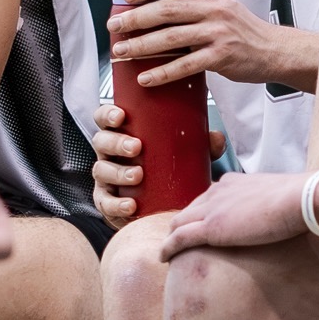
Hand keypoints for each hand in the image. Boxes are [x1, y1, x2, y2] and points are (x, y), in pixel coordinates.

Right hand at [91, 102, 225, 227]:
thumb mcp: (183, 153)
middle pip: (101, 141)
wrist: (160, 205)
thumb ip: (199, 144)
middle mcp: (109, 153)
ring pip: (101, 170)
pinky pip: (104, 202)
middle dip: (116, 142)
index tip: (122, 115)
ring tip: (138, 175)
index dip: (108, 114)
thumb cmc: (167, 168)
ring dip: (118, 172)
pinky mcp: (107, 201)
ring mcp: (106, 177)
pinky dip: (116, 204)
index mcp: (122, 133)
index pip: (105, 118)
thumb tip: (217, 138)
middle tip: (137, 147)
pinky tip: (131, 205)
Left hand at [107, 0, 299, 87]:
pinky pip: (185, 65)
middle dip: (135, 18)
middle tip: (114, 26)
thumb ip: (195, 2)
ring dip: (141, 45)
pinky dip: (162, 72)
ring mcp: (218, 32)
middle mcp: (214, 8)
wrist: (274, 51)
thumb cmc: (242, 31)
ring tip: (121, 52)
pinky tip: (146, 78)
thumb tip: (155, 5)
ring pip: (171, 37)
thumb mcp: (222, 6)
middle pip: (166, 9)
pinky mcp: (221, 57)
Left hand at [158, 172, 306, 259]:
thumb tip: (277, 215)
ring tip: (168, 251)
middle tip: (180, 241)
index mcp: (232, 182)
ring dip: (172, 236)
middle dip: (182, 224)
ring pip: (179, 222)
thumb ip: (267, 204)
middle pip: (189, 209)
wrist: (300, 199)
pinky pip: (179, 238)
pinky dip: (168, 247)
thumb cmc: (299, 199)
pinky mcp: (211, 228)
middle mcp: (217, 191)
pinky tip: (163, 258)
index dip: (201, 212)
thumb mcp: (277, 196)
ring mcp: (212, 208)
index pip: (209, 197)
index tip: (200, 224)